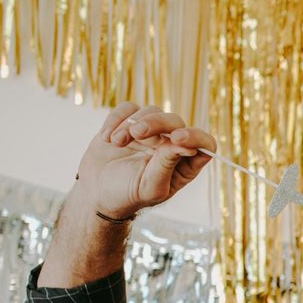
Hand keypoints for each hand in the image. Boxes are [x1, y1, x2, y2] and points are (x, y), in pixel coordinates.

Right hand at [69, 102, 215, 220]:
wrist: (96, 192)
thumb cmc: (128, 195)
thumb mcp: (150, 186)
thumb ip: (168, 165)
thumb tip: (189, 146)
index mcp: (184, 164)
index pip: (205, 144)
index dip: (196, 137)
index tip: (177, 138)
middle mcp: (171, 145)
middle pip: (175, 121)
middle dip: (157, 123)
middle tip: (137, 133)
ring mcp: (151, 132)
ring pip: (151, 110)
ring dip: (131, 124)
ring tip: (117, 142)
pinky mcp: (129, 122)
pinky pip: (128, 108)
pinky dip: (116, 119)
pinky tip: (107, 138)